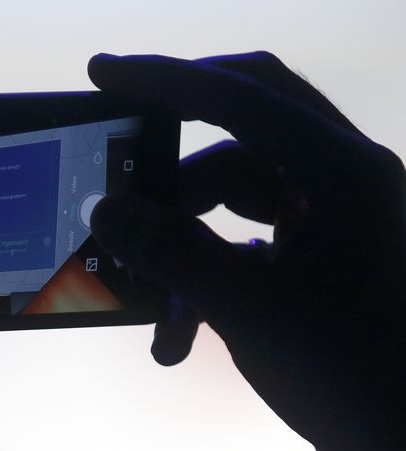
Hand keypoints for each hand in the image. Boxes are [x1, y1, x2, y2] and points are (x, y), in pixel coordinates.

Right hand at [88, 52, 404, 449]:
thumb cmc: (361, 375)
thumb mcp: (251, 311)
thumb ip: (172, 252)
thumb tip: (107, 211)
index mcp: (339, 171)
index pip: (239, 95)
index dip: (164, 78)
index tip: (103, 72)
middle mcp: (343, 180)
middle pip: (243, 135)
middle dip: (176, 167)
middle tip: (122, 170)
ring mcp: (339, 218)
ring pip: (241, 200)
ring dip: (189, 249)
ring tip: (161, 314)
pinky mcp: (329, 255)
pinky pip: (254, 240)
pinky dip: (215, 273)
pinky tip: (190, 324)